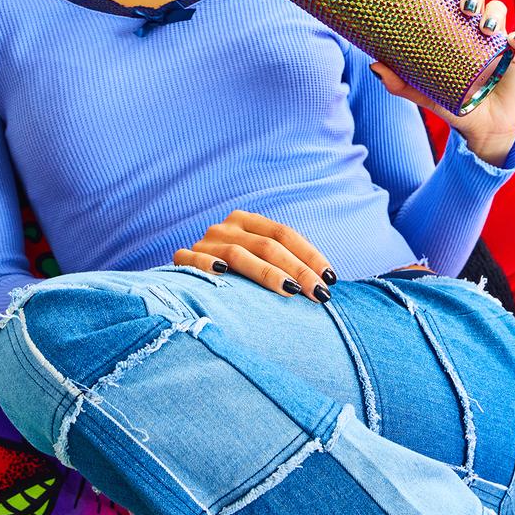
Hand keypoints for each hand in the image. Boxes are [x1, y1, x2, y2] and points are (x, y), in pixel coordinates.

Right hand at [173, 210, 335, 303]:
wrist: (188, 284)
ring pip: (238, 254)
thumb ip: (284, 264)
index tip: (330, 278)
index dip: (309, 255)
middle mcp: (226, 227)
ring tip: (290, 291)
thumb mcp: (260, 261)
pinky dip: (208, 265)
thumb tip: (325, 284)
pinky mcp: (183, 258)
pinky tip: (223, 273)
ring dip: (267, 273)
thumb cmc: (236, 277)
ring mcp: (204, 243)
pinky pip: (193, 259)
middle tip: (319, 293)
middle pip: (266, 245)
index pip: (283, 233)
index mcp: (247, 221)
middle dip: (297, 270)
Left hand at [368, 0, 514, 164]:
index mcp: (450, 28)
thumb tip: (374, 65)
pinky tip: (511, 42)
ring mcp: (495, 38)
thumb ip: (398, 83)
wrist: (480, 126)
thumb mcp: (422, 92)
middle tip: (464, 8)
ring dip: (493, 13)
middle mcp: (472, 27)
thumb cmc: (450, 102)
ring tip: (485, 29)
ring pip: (497, 9)